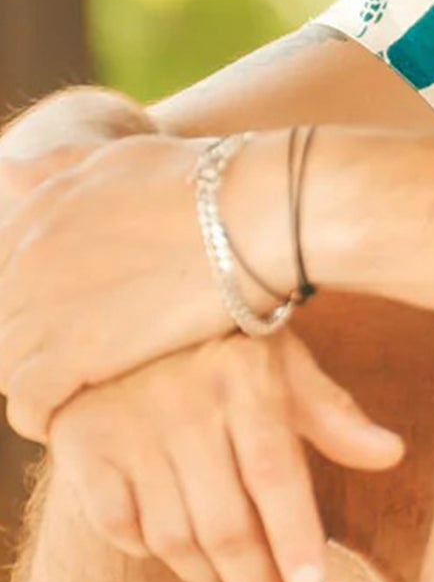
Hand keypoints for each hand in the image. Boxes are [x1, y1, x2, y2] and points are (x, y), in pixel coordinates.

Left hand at [0, 134, 241, 438]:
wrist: (260, 211)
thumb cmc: (215, 183)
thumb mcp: (126, 158)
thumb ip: (63, 168)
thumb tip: (5, 171)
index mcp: (40, 208)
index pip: (3, 272)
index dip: (31, 304)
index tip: (65, 322)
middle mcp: (28, 253)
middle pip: (2, 321)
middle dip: (28, 347)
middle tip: (69, 369)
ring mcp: (44, 303)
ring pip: (7, 365)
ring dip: (33, 384)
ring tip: (70, 399)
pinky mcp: (73, 352)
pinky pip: (29, 402)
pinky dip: (39, 417)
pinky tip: (65, 423)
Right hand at [47, 331, 404, 581]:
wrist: (111, 311)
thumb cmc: (217, 344)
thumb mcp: (279, 359)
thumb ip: (331, 412)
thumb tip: (391, 455)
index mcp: (244, 378)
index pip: (275, 474)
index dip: (295, 537)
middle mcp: (184, 404)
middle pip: (226, 521)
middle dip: (255, 576)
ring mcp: (128, 427)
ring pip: (172, 536)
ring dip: (208, 574)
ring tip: (233, 581)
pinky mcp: (81, 446)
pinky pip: (116, 525)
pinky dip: (145, 548)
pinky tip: (170, 546)